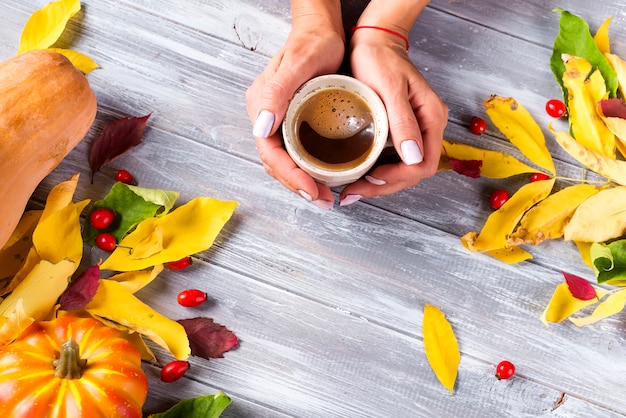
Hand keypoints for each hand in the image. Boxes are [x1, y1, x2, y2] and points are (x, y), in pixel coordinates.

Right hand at [245, 19, 344, 208]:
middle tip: (322, 201)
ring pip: (284, 161)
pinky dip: (306, 169)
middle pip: (275, 162)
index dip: (289, 175)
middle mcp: (265, 116)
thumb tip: (261, 128)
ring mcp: (277, 120)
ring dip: (301, 182)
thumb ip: (277, 93)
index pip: (269, 152)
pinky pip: (293, 152)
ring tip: (323, 196)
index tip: (310, 190)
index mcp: (261, 106)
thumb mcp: (299, 64)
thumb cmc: (313, 43)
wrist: (322, 30)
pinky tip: (321, 178)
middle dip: (296, 185)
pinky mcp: (292, 121)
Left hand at [339, 28, 447, 204]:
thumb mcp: (389, 89)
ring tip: (354, 190)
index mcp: (431, 118)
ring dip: (381, 184)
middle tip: (354, 193)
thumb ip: (403, 121)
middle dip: (385, 186)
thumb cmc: (379, 58)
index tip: (370, 179)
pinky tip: (361, 176)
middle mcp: (427, 127)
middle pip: (414, 171)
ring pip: (404, 169)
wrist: (373, 41)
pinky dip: (378, 171)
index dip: (397, 178)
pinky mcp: (401, 129)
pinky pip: (395, 158)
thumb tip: (414, 157)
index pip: (423, 165)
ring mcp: (415, 129)